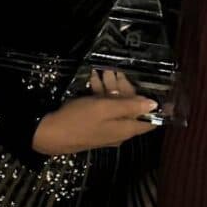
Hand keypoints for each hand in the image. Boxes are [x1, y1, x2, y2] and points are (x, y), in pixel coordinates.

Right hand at [32, 69, 160, 153]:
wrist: (48, 134)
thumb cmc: (79, 119)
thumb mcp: (106, 108)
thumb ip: (131, 106)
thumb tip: (155, 105)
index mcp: (126, 129)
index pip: (149, 121)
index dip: (155, 106)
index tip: (157, 89)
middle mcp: (119, 132)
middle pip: (130, 109)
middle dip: (124, 89)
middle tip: (115, 72)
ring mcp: (105, 130)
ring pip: (114, 107)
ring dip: (110, 89)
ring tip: (102, 72)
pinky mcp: (93, 126)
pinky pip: (102, 110)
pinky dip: (99, 96)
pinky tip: (92, 81)